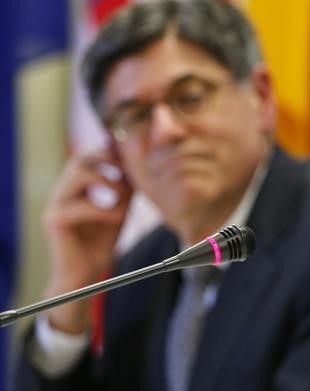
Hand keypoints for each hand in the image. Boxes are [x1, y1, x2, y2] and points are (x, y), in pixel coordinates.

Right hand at [41, 148, 132, 333]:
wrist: (85, 274)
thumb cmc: (100, 244)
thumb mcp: (119, 211)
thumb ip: (125, 191)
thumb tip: (139, 168)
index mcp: (76, 188)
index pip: (88, 156)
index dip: (109, 151)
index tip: (132, 153)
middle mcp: (63, 192)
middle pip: (79, 158)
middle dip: (106, 157)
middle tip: (127, 166)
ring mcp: (56, 205)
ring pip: (77, 175)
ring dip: (106, 180)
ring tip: (124, 194)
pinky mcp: (54, 221)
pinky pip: (80, 206)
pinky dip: (104, 209)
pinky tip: (119, 216)